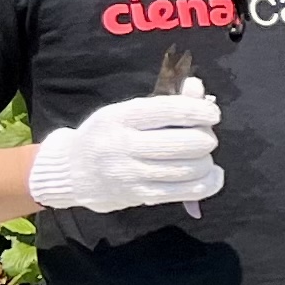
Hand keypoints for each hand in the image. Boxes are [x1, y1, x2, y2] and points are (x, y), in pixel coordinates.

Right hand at [27, 79, 222, 214]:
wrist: (72, 171)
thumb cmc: (108, 135)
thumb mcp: (127, 112)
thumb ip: (166, 101)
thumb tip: (197, 88)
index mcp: (120, 117)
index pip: (170, 111)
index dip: (200, 111)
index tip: (212, 114)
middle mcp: (123, 145)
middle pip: (188, 142)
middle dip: (206, 138)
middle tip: (203, 138)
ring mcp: (130, 174)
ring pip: (191, 169)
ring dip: (207, 162)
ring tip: (202, 158)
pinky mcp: (139, 196)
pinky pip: (186, 192)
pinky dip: (209, 183)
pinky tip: (211, 175)